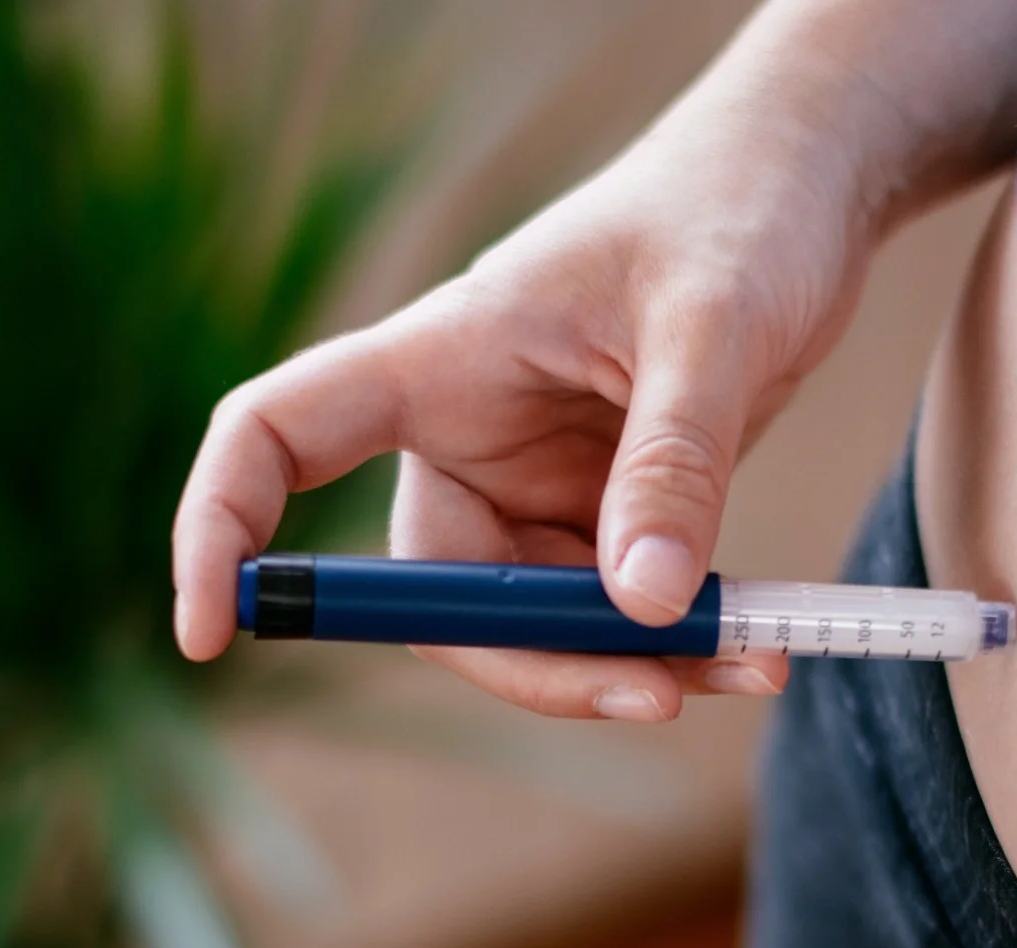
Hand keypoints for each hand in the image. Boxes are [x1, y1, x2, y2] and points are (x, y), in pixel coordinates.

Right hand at [171, 92, 878, 718]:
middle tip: (654, 693)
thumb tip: (645, 607)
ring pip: (536, 621)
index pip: (277, 438)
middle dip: (534, 660)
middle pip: (436, 592)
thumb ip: (674, 462)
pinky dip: (674, 638)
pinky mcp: (607, 509)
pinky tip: (750, 643)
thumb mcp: (711, 329)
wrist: (808, 186)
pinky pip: (612, 607)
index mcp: (439, 359)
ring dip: (627, 662)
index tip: (208, 633)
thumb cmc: (735, 211)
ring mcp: (537, 479)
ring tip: (747, 659)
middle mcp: (468, 430)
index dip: (222, 530)